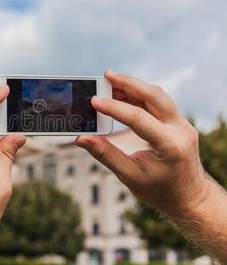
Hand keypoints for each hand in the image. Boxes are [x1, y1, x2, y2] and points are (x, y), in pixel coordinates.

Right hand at [76, 70, 207, 215]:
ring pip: (157, 96)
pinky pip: (158, 102)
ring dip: (133, 86)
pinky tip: (122, 94)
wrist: (189, 198)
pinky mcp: (177, 123)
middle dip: (129, 83)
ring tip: (110, 82)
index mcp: (170, 146)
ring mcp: (182, 125)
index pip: (140, 118)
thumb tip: (82, 139)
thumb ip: (106, 155)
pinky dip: (139, 96)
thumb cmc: (160, 191)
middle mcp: (181, 130)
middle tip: (106, 75)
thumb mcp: (130, 177)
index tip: (94, 101)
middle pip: (155, 96)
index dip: (114, 108)